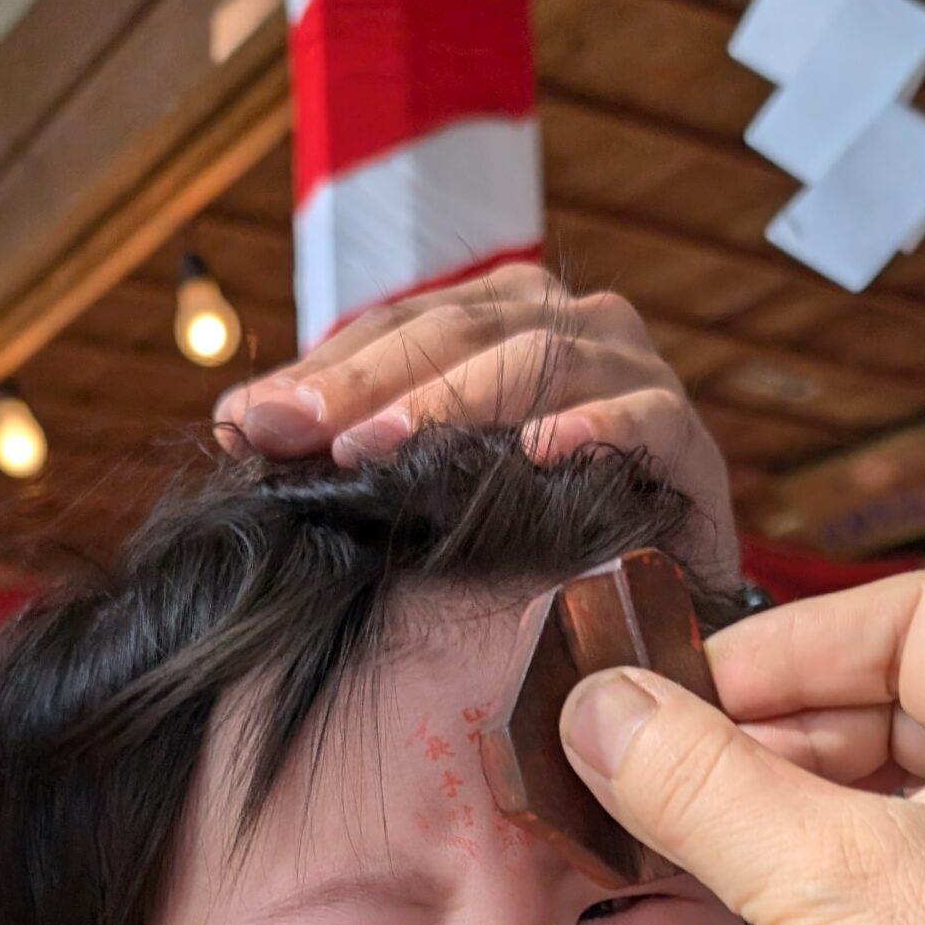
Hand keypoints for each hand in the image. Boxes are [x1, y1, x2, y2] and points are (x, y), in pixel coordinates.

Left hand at [214, 264, 738, 583]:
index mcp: (505, 319)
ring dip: (461, 402)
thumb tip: (234, 419)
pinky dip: (594, 430)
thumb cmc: (531, 538)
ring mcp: (638, 378)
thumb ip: (344, 441)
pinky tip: (541, 453)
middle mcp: (576, 327)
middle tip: (304, 435)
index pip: (402, 324)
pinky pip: (644, 421)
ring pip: (546, 358)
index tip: (248, 421)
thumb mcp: (427, 483)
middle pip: (466, 331)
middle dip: (374, 383)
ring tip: (388, 448)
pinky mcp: (690, 446)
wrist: (657, 605)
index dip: (324, 370)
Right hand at [557, 572, 924, 924]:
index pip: (909, 617)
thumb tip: (597, 707)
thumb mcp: (832, 892)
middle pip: (875, 690)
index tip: (674, 690)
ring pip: (858, 772)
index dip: (783, 646)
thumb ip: (705, 787)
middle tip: (639, 752)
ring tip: (651, 811)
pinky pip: (856, 847)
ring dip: (754, 790)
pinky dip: (777, 851)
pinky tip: (697, 867)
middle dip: (754, 724)